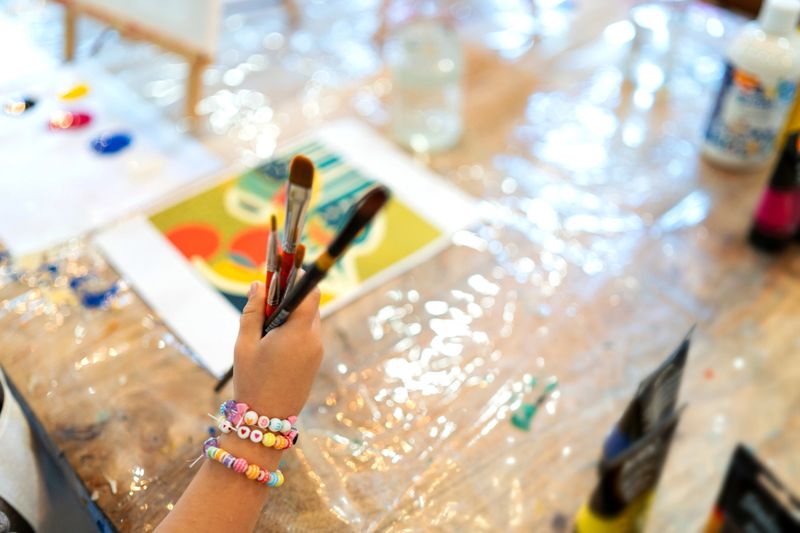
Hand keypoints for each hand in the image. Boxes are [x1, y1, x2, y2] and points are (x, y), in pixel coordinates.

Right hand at [234, 279, 323, 418]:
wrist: (266, 422)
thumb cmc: (252, 382)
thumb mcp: (245, 344)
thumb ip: (252, 312)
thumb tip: (258, 284)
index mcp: (299, 332)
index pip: (310, 292)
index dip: (299, 277)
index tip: (283, 271)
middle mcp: (314, 339)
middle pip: (310, 305)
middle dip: (291, 296)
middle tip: (267, 298)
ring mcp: (317, 352)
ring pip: (309, 321)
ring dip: (292, 315)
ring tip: (266, 323)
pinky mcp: (314, 362)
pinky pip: (308, 336)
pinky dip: (295, 330)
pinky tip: (274, 340)